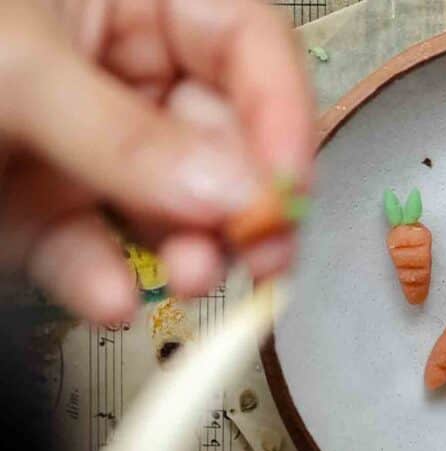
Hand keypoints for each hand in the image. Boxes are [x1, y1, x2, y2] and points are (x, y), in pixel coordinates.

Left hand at [0, 0, 314, 323]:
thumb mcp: (19, 68)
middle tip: (263, 254)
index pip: (246, 44)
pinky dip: (104, 284)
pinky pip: (94, 253)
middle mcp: (121, 74)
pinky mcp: (46, 213)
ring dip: (190, 254)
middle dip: (245, 205)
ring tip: (190, 279)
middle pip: (225, 141)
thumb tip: (235, 195)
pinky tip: (109, 298)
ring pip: (172, 210)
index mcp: (132, 1)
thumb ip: (128, 136)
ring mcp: (88, 150)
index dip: (282, 113)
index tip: (290, 187)